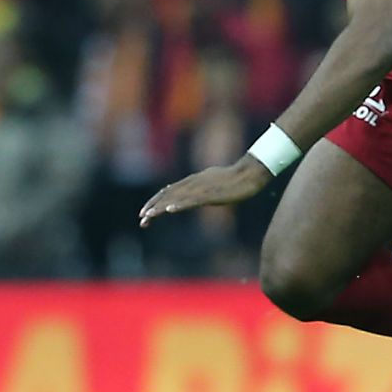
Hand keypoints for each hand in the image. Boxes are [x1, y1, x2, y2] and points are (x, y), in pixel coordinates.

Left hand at [139, 157, 272, 227]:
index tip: (145, 213)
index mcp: (193, 181)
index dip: (156, 201)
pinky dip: (179, 205)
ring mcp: (201, 188)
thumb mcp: (212, 182)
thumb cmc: (234, 179)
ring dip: (161, 207)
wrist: (250, 173)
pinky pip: (192, 200)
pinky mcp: (211, 194)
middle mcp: (193, 183)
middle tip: (141, 218)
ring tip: (148, 216)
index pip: (169, 191)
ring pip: (176, 198)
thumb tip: (191, 194)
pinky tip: (170, 211)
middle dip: (153, 206)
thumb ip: (199, 187)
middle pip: (168, 194)